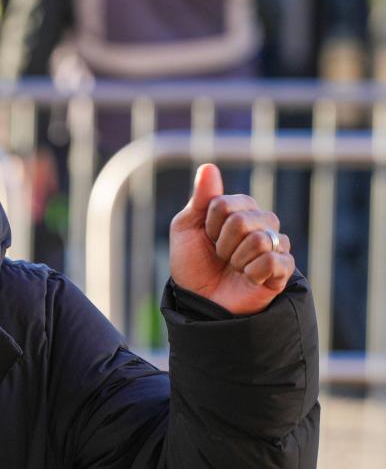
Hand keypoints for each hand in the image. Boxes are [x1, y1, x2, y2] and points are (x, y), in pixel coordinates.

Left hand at [169, 164, 294, 314]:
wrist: (199, 302)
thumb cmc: (192, 265)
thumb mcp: (186, 229)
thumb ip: (200, 199)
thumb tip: (208, 166)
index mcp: (240, 209)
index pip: (226, 203)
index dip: (209, 225)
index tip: (206, 238)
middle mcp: (262, 223)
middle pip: (243, 220)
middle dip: (222, 243)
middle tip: (220, 256)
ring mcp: (274, 246)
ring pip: (260, 239)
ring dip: (236, 259)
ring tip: (234, 267)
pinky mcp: (282, 270)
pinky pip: (274, 261)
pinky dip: (253, 272)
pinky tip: (249, 278)